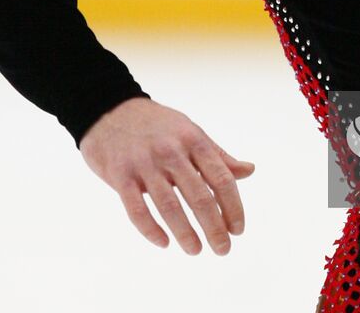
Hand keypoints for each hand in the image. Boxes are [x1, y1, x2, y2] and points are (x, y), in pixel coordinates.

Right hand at [79, 96, 255, 255]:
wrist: (110, 109)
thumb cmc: (158, 125)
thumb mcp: (191, 132)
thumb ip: (218, 156)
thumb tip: (249, 171)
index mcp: (193, 140)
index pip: (221, 179)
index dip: (233, 207)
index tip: (238, 229)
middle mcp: (171, 152)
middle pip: (199, 196)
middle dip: (214, 227)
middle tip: (223, 249)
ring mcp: (145, 163)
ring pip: (170, 207)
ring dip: (185, 233)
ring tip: (196, 250)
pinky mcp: (120, 175)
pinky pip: (137, 209)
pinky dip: (151, 230)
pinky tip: (164, 242)